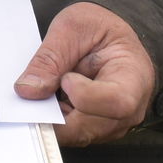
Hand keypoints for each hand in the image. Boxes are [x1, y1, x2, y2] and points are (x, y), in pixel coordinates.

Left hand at [14, 2, 155, 145]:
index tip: (65, 78)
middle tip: (35, 90)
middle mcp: (129, 109)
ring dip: (51, 116)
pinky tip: (48, 97)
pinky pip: (70, 134)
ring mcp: (112, 123)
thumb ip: (50, 58)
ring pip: (76, 134)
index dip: (85, 95)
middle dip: (55, 112)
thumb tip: (28, 90)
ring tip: (45, 87)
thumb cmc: (99, 28)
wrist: (108, 37)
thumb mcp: (72, 28)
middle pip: (91, 127)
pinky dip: (52, 119)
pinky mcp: (95, 129)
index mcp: (134, 77)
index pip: (116, 102)